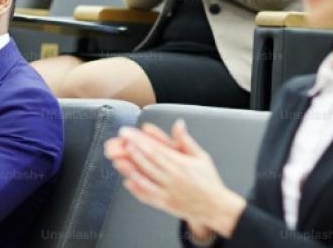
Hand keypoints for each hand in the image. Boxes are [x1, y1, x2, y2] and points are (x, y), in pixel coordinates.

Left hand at [106, 120, 245, 237]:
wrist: (215, 207)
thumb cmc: (208, 180)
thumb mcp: (201, 157)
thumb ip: (185, 141)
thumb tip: (178, 124)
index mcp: (181, 165)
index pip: (156, 149)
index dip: (139, 140)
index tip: (128, 133)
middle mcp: (173, 178)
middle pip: (147, 162)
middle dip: (131, 150)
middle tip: (118, 142)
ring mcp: (167, 192)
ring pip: (144, 179)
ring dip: (129, 169)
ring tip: (118, 160)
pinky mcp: (164, 204)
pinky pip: (147, 196)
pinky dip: (136, 189)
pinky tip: (127, 181)